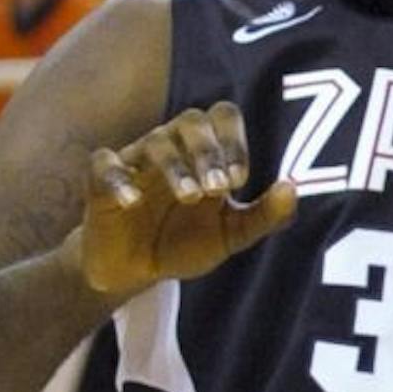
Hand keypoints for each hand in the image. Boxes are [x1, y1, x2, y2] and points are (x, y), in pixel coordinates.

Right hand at [78, 102, 297, 297]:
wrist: (134, 273)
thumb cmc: (182, 243)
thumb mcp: (230, 236)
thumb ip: (264, 216)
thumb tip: (291, 188)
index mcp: (204, 153)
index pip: (222, 118)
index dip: (234, 141)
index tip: (239, 181)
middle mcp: (171, 148)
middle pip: (190, 120)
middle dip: (208, 151)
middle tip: (218, 190)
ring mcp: (135, 162)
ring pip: (155, 141)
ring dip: (176, 167)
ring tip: (190, 197)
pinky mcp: (101, 181)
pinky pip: (104, 164)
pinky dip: (119, 179)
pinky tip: (133, 202)